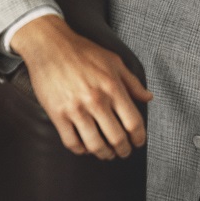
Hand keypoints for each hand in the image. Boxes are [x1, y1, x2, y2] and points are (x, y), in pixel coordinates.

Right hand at [10, 15, 152, 159]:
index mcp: (113, 88)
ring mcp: (76, 109)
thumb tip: (149, 98)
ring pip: (95, 145)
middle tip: (124, 152)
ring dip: (104, 154)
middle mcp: (96, 101)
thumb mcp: (114, 62)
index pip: (133, 122)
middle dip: (123, 150)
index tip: (138, 142)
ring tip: (107, 154)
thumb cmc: (84, 52)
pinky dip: (81, 150)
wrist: (51, 46)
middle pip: (116, 138)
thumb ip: (133, 82)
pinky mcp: (57, 114)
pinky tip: (85, 148)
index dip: (139, 138)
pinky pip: (71, 142)